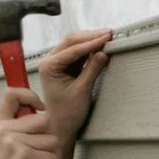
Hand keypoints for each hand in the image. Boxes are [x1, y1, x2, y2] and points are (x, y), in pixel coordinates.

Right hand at [0, 89, 64, 158]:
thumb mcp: (6, 143)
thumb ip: (19, 126)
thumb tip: (41, 111)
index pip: (12, 94)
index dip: (30, 95)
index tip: (39, 107)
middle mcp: (4, 130)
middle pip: (44, 120)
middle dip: (48, 137)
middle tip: (38, 152)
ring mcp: (14, 143)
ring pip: (52, 139)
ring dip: (51, 154)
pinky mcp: (25, 156)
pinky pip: (53, 156)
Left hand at [38, 29, 111, 157]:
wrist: (60, 125)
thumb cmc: (66, 112)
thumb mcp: (82, 91)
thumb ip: (92, 70)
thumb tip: (102, 53)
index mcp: (49, 66)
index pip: (73, 49)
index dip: (91, 42)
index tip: (107, 37)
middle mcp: (50, 62)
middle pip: (71, 41)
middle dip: (90, 36)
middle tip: (109, 34)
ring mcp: (57, 63)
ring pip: (74, 44)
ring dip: (90, 40)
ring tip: (107, 38)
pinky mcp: (66, 67)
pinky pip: (78, 53)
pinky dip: (90, 49)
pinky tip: (100, 46)